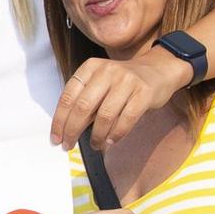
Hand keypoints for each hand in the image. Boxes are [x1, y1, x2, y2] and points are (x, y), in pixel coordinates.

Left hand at [51, 52, 188, 148]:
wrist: (158, 70)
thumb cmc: (122, 83)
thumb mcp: (99, 83)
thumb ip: (84, 101)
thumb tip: (65, 130)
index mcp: (90, 68)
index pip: (68, 97)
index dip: (59, 120)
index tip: (55, 138)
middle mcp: (107, 71)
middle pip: (83, 107)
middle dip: (73, 130)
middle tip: (69, 145)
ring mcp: (127, 81)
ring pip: (105, 115)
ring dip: (97, 136)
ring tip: (95, 145)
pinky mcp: (144, 92)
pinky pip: (126, 119)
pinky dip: (116, 134)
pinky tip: (111, 141)